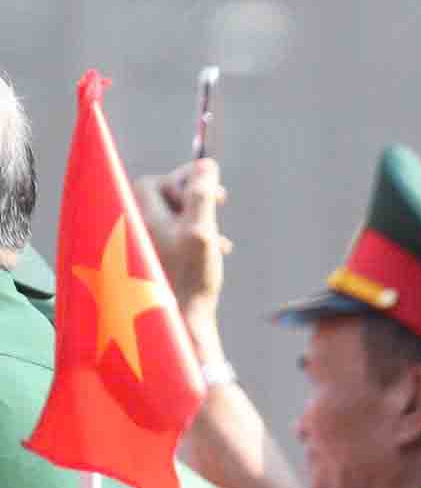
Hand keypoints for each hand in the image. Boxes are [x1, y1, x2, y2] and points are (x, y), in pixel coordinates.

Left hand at [138, 158, 226, 337]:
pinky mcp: (149, 264)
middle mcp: (134, 228)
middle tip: (221, 204)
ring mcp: (139, 247)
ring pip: (168, 220)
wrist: (179, 322)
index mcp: (140, 216)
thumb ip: (201, 194)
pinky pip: (168, 240)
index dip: (183, 180)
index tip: (211, 191)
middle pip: (161, 199)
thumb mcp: (201, 230)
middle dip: (193, 200)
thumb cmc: (190, 277)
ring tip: (219, 238)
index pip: (154, 182)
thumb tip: (206, 164)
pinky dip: (190, 240)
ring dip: (197, 221)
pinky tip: (211, 254)